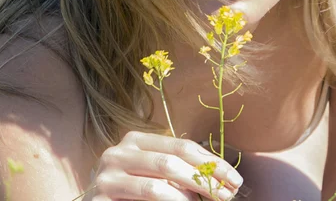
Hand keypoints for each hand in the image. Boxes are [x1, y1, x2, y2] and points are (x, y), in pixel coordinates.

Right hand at [86, 131, 243, 199]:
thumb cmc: (131, 193)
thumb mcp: (155, 174)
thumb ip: (178, 168)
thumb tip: (222, 175)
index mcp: (135, 140)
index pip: (181, 146)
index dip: (211, 162)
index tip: (235, 179)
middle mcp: (117, 152)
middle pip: (171, 162)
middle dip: (204, 180)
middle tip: (227, 196)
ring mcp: (106, 176)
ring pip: (158, 186)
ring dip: (188, 198)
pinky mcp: (100, 199)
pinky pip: (145, 200)